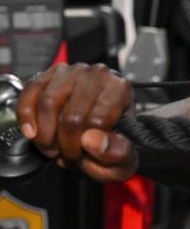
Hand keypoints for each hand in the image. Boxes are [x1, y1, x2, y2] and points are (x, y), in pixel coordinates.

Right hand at [16, 63, 136, 181]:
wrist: (93, 130)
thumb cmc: (110, 141)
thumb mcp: (124, 155)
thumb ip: (118, 152)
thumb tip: (92, 140)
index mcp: (120, 90)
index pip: (98, 121)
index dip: (86, 146)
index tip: (83, 155)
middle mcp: (97, 75)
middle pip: (73, 115)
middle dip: (64, 144)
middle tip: (66, 155)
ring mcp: (70, 72)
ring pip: (48, 103)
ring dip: (45, 134)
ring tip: (51, 147)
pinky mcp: (46, 75)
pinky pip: (30, 93)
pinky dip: (26, 117)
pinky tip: (32, 133)